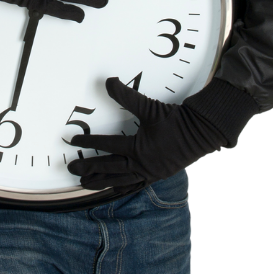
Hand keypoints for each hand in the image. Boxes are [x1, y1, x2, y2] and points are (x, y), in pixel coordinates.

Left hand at [68, 76, 224, 188]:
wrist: (201, 132)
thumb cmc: (176, 120)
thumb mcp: (150, 108)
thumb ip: (127, 96)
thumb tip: (108, 82)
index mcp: (139, 149)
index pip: (108, 146)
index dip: (90, 143)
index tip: (74, 141)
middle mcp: (142, 165)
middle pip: (109, 168)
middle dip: (89, 169)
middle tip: (71, 168)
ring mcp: (149, 173)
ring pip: (120, 181)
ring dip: (101, 183)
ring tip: (84, 185)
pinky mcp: (156, 176)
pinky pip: (134, 186)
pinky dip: (121, 189)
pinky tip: (112, 191)